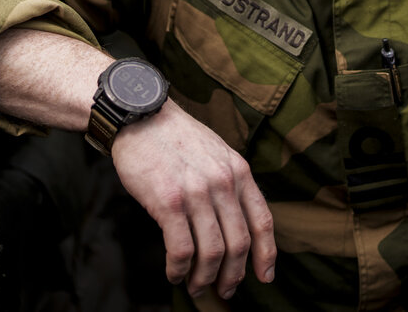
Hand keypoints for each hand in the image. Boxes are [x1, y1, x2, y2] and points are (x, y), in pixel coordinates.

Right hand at [112, 101, 276, 299]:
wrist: (140, 116)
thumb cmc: (175, 137)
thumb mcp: (217, 153)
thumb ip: (229, 183)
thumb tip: (234, 222)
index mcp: (239, 172)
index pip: (263, 221)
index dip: (267, 254)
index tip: (265, 276)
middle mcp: (223, 183)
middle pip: (239, 243)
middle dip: (233, 275)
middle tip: (225, 291)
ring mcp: (197, 193)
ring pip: (212, 251)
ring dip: (205, 278)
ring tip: (197, 288)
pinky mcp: (169, 202)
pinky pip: (181, 249)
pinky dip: (179, 269)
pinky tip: (175, 273)